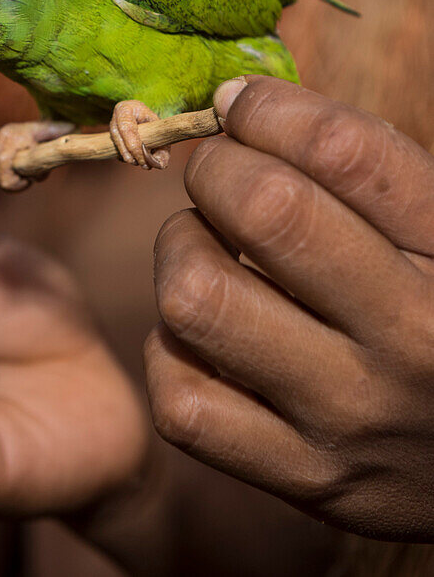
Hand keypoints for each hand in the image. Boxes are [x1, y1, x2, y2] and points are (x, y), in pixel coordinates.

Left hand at [146, 75, 433, 540]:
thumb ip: (359, 163)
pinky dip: (172, 350)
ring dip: (181, 252)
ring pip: (200, 298)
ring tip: (205, 249)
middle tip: (222, 176)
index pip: (341, 149)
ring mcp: (352, 415)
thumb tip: (235, 101)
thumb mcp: (431, 228)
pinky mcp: (305, 479)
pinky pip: (183, 400)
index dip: (268, 109)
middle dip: (217, 169)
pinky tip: (203, 333)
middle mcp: (411, 335)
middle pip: (264, 209)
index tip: (243, 106)